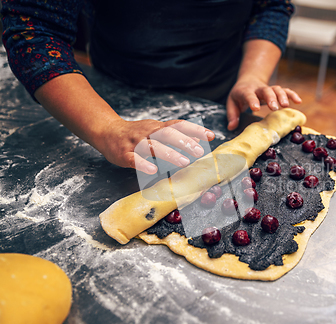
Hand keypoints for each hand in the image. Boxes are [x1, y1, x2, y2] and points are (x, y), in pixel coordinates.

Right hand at [95, 118, 214, 174]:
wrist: (107, 131)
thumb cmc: (138, 133)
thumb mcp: (158, 130)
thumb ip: (177, 134)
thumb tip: (199, 139)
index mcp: (158, 126)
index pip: (179, 125)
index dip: (195, 129)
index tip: (210, 135)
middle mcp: (148, 132)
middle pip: (167, 134)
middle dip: (184, 142)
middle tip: (199, 152)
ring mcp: (135, 142)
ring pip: (153, 146)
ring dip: (169, 154)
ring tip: (184, 162)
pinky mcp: (124, 154)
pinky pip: (133, 159)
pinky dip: (143, 164)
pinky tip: (153, 170)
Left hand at [226, 76, 301, 130]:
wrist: (249, 80)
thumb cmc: (239, 95)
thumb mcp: (232, 103)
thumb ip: (232, 115)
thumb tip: (231, 127)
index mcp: (245, 91)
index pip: (249, 94)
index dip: (252, 100)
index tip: (256, 108)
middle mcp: (258, 88)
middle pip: (266, 90)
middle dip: (271, 98)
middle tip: (275, 107)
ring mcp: (268, 88)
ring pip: (276, 89)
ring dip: (282, 96)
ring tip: (286, 106)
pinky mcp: (276, 90)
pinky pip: (285, 90)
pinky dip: (292, 95)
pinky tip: (298, 101)